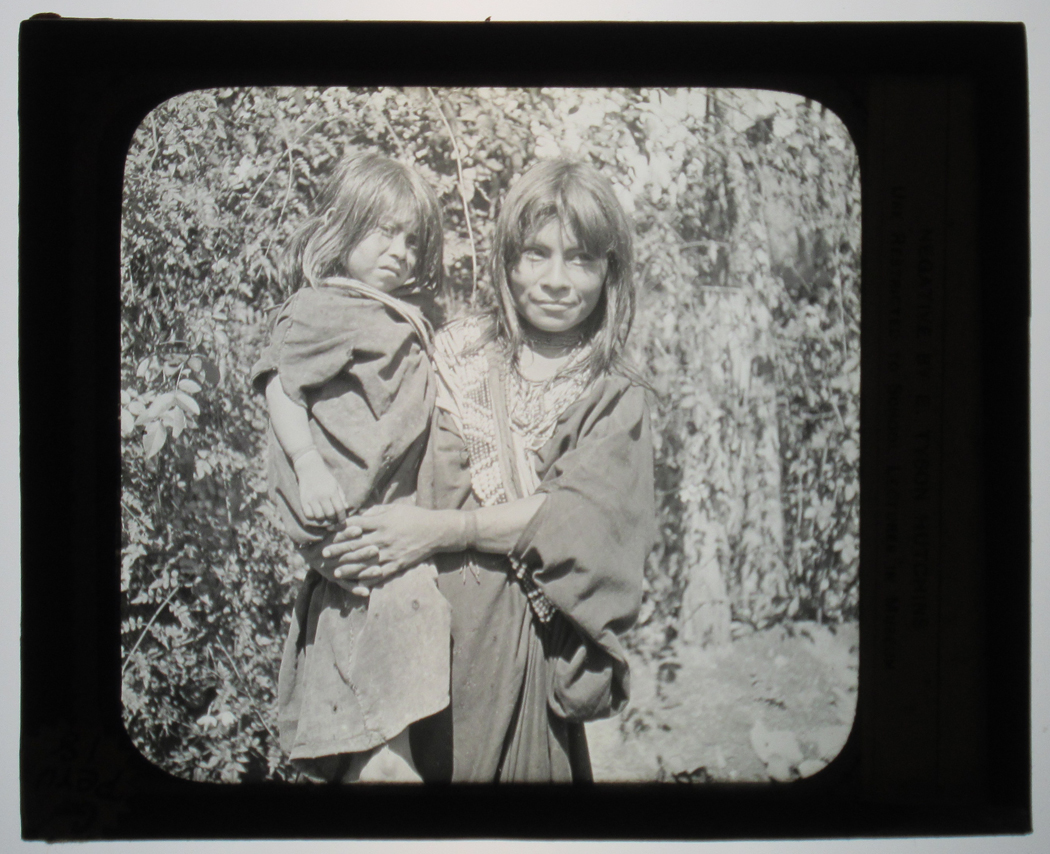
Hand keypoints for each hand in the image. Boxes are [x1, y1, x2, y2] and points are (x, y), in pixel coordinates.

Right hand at [294, 450, 347, 525]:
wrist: (309, 469)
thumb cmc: (325, 477)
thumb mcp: (336, 485)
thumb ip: (341, 497)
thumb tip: (346, 508)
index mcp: (332, 492)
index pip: (339, 509)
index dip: (342, 518)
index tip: (342, 521)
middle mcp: (322, 496)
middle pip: (330, 514)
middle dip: (333, 518)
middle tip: (333, 518)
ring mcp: (312, 499)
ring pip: (319, 517)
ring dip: (323, 518)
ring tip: (324, 515)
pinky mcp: (303, 500)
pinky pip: (309, 515)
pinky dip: (313, 517)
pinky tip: (315, 513)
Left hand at [322, 505, 457, 587]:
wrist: (437, 531)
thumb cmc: (415, 516)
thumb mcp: (395, 508)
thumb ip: (376, 511)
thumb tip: (359, 515)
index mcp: (382, 522)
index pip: (355, 526)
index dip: (340, 530)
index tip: (328, 533)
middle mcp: (384, 538)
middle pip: (356, 545)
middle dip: (338, 550)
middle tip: (324, 554)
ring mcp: (391, 553)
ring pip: (365, 563)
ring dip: (349, 568)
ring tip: (336, 572)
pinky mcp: (398, 564)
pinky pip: (381, 574)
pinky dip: (369, 579)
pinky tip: (358, 584)